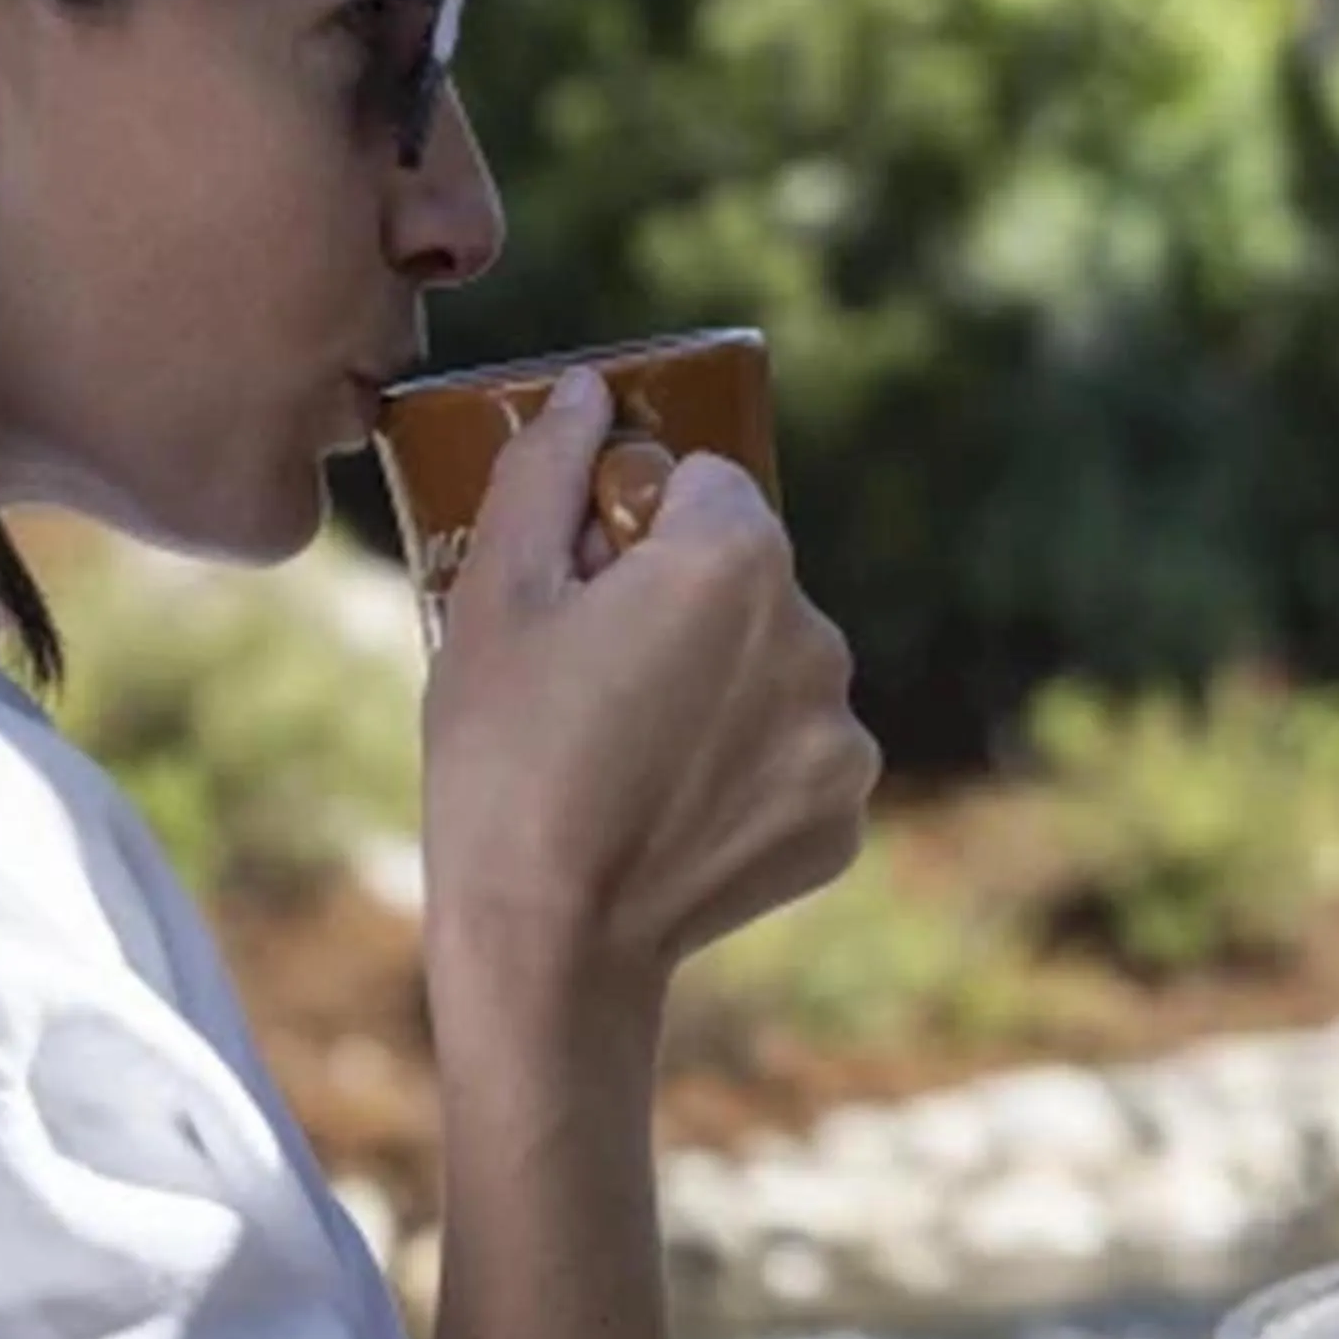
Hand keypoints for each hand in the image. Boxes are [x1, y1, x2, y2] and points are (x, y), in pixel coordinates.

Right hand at [423, 370, 882, 1023]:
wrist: (551, 943)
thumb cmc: (504, 758)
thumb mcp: (495, 596)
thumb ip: (545, 473)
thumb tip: (585, 395)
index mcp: (737, 557)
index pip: (704, 485)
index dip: (636, 529)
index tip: (586, 589)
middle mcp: (815, 634)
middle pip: (748, 580)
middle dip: (685, 610)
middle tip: (593, 684)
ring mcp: (841, 735)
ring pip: (775, 672)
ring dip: (720, 692)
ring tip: (631, 758)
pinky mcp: (844, 817)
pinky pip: (795, 760)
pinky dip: (747, 774)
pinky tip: (675, 811)